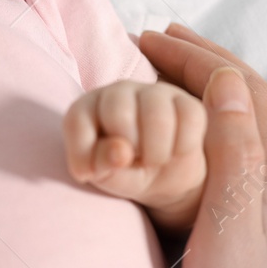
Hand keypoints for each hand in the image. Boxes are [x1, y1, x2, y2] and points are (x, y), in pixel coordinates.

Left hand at [63, 79, 206, 231]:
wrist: (161, 175)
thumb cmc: (122, 171)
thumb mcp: (104, 175)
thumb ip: (102, 164)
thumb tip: (121, 151)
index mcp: (86, 108)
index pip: (77, 121)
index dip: (84, 153)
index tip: (92, 173)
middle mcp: (117, 92)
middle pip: (118, 111)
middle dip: (127, 148)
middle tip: (132, 163)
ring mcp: (153, 92)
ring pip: (157, 115)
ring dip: (157, 151)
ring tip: (154, 161)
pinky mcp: (186, 101)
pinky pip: (189, 118)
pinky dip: (183, 146)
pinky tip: (175, 152)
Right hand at [137, 24, 266, 267]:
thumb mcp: (228, 239)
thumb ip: (234, 157)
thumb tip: (228, 82)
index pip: (249, 98)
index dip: (201, 61)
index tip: (152, 39)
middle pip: (263, 108)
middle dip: (212, 67)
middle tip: (161, 41)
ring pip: (265, 133)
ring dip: (221, 96)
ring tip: (177, 76)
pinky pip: (259, 161)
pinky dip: (228, 131)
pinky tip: (203, 140)